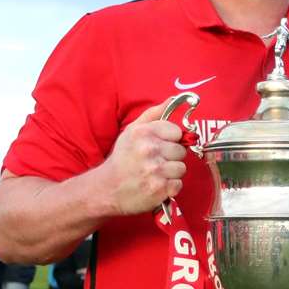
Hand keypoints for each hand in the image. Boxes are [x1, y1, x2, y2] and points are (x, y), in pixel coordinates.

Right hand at [100, 101, 187, 215]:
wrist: (106, 189)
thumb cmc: (122, 159)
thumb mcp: (132, 131)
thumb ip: (153, 114)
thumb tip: (173, 99)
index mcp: (143, 133)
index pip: (176, 132)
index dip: (169, 140)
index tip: (159, 146)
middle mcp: (149, 150)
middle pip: (181, 151)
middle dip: (171, 157)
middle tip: (155, 162)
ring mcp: (155, 171)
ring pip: (181, 168)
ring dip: (171, 173)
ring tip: (155, 174)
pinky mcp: (159, 189)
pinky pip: (178, 184)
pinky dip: (169, 187)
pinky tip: (156, 185)